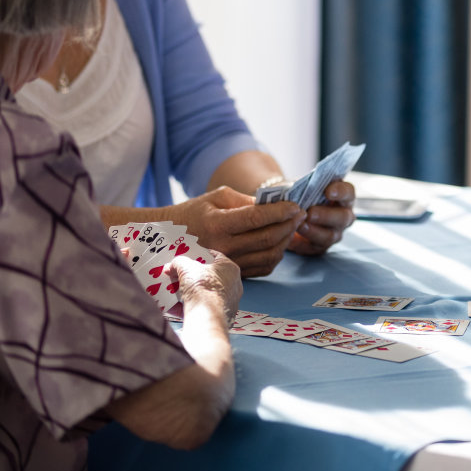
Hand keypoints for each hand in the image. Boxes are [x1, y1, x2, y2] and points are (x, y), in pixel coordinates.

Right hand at [171, 248, 242, 321]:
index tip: (187, 257)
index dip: (199, 255)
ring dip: (187, 293)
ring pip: (204, 294)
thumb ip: (179, 262)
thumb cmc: (203, 288)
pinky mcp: (219, 316)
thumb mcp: (187, 268)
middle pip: (208, 277)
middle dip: (191, 276)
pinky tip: (172, 307)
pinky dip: (187, 307)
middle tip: (177, 275)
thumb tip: (172, 265)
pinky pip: (201, 309)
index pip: (215, 257)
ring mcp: (227, 301)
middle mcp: (232, 285)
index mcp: (229, 268)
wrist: (206, 317)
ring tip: (172, 291)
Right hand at [173, 186, 303, 277]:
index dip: (280, 211)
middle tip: (301, 213)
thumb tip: (275, 203)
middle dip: (289, 224)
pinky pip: (263, 267)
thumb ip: (246, 200)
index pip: (257, 218)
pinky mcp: (232, 273)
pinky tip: (281, 241)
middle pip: (267, 238)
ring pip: (269, 255)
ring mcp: (227, 263)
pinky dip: (277, 254)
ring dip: (287, 240)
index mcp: (218, 224)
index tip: (295, 204)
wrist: (169, 239)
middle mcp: (223, 247)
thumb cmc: (195, 212)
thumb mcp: (217, 197)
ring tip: (293, 225)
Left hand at [288, 180, 355, 255]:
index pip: (348, 192)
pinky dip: (303, 244)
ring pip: (330, 235)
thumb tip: (299, 185)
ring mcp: (335, 232)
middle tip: (310, 213)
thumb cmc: (301, 196)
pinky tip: (293, 239)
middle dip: (326, 215)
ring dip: (314, 231)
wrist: (290, 214)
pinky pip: (315, 248)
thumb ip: (306, 185)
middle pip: (343, 217)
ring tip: (299, 226)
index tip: (328, 191)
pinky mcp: (322, 246)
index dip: (340, 191)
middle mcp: (343, 215)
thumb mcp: (304, 186)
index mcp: (343, 197)